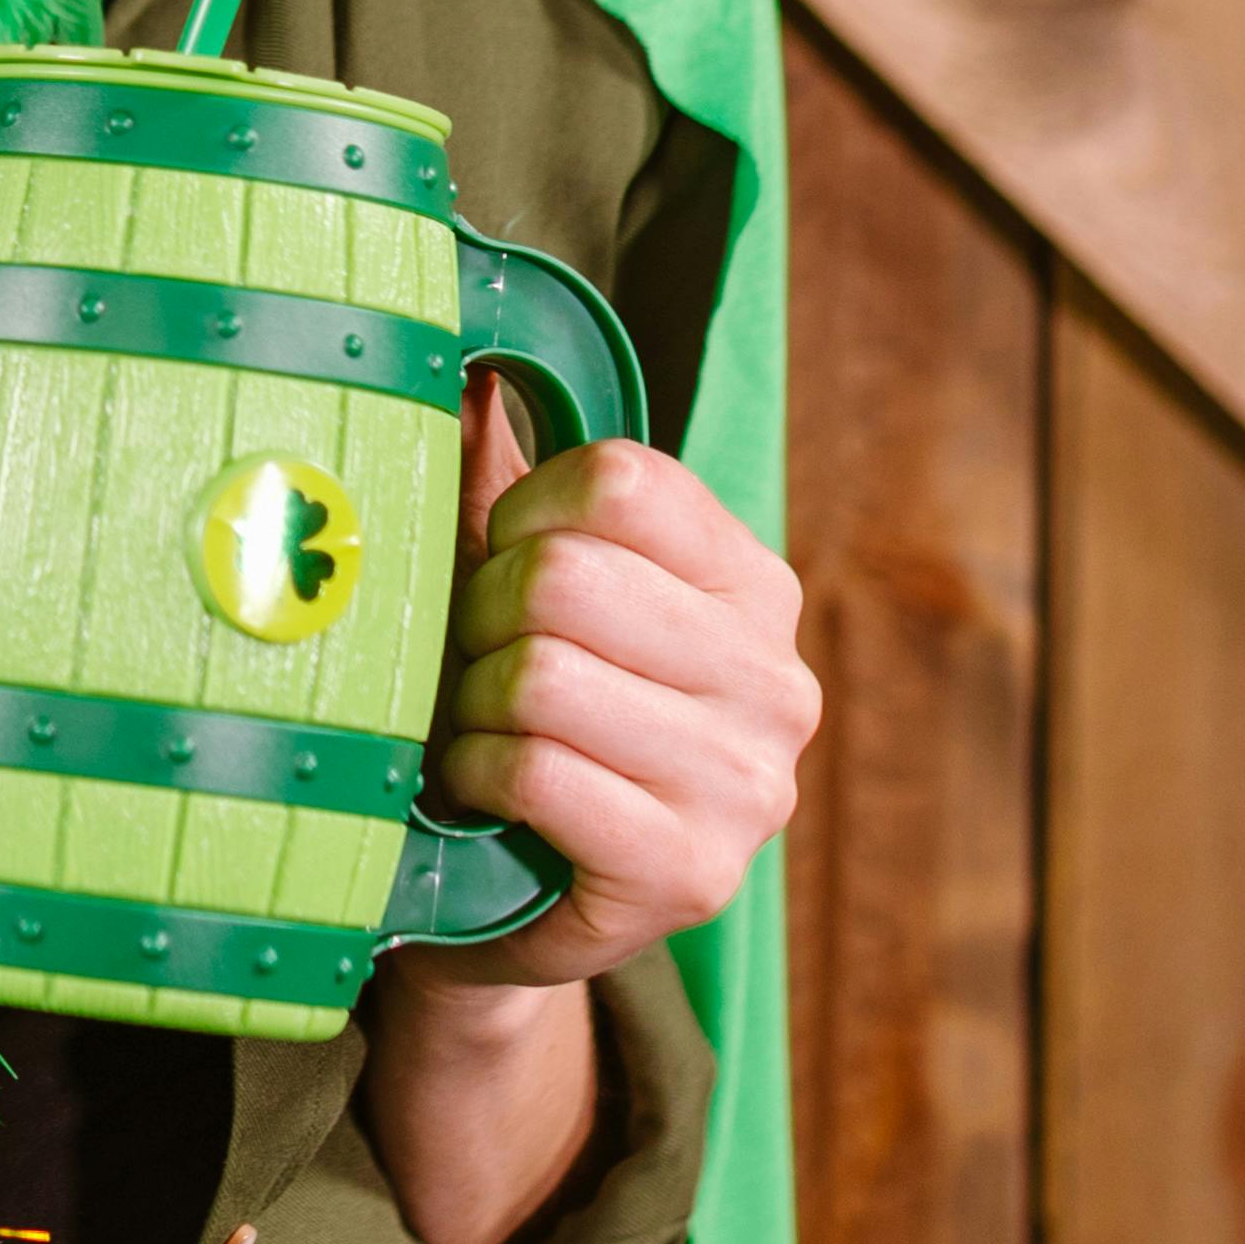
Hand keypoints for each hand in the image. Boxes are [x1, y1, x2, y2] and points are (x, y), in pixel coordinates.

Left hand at [426, 392, 817, 987]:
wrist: (501, 902)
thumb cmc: (513, 719)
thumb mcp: (521, 583)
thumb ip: (509, 468)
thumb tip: (466, 341)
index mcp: (753, 587)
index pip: (622, 483)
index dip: (521, 516)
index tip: (502, 570)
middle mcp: (778, 681)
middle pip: (566, 577)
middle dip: (482, 621)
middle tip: (477, 670)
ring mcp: (747, 785)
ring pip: (541, 675)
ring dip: (474, 708)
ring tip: (483, 734)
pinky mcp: (690, 875)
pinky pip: (536, 772)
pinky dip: (476, 774)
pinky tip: (484, 794)